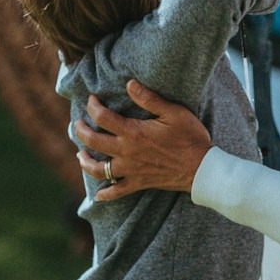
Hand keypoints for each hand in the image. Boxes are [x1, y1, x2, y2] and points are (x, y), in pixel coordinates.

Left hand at [74, 83, 211, 199]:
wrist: (201, 168)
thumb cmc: (190, 137)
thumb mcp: (173, 112)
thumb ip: (149, 98)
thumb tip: (129, 84)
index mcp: (134, 132)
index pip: (104, 118)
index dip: (93, 106)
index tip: (91, 99)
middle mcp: (127, 152)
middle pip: (94, 142)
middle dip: (81, 131)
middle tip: (77, 123)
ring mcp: (131, 170)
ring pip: (99, 169)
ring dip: (85, 162)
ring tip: (80, 155)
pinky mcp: (138, 183)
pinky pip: (117, 192)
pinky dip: (105, 194)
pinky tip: (97, 195)